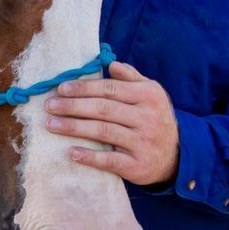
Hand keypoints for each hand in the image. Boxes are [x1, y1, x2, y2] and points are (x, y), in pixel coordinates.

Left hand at [46, 61, 179, 185]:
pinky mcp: (138, 166)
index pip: (110, 89)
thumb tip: (110, 64)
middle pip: (103, 109)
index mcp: (148, 96)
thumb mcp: (152, 94)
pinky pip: (110, 160)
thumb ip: (132, 78)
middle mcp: (147, 118)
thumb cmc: (156, 119)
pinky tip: (72, 152)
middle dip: (73, 107)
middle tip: (50, 106)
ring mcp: (143, 143)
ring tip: (52, 125)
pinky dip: (90, 157)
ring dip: (74, 128)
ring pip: (103, 132)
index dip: (84, 88)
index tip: (61, 88)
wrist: (178, 155)